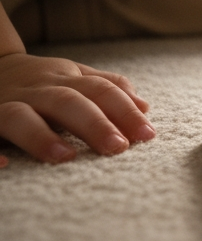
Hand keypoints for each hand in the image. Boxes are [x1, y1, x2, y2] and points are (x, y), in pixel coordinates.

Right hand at [0, 54, 153, 163]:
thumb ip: (108, 88)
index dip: (125, 111)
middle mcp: (36, 90)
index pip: (100, 91)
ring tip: (66, 157)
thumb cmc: (40, 81)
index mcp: (64, 79)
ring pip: (20, 116)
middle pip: (67, 101)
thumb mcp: (74, 76)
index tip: (147, 135)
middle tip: (118, 147)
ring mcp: (5, 104)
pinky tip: (2, 164)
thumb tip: (145, 107)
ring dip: (42, 136)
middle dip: (94, 123)